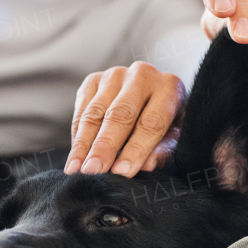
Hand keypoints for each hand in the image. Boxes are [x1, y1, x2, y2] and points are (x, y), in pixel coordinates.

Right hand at [64, 62, 184, 176]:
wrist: (152, 94)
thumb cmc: (166, 121)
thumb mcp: (173, 136)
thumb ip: (162, 151)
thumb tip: (144, 166)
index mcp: (169, 88)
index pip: (151, 122)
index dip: (135, 149)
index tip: (121, 172)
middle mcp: (142, 75)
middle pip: (119, 114)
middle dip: (104, 146)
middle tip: (93, 170)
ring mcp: (115, 75)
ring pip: (95, 113)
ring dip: (84, 143)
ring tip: (77, 169)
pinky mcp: (94, 79)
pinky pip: (81, 111)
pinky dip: (77, 136)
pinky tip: (74, 158)